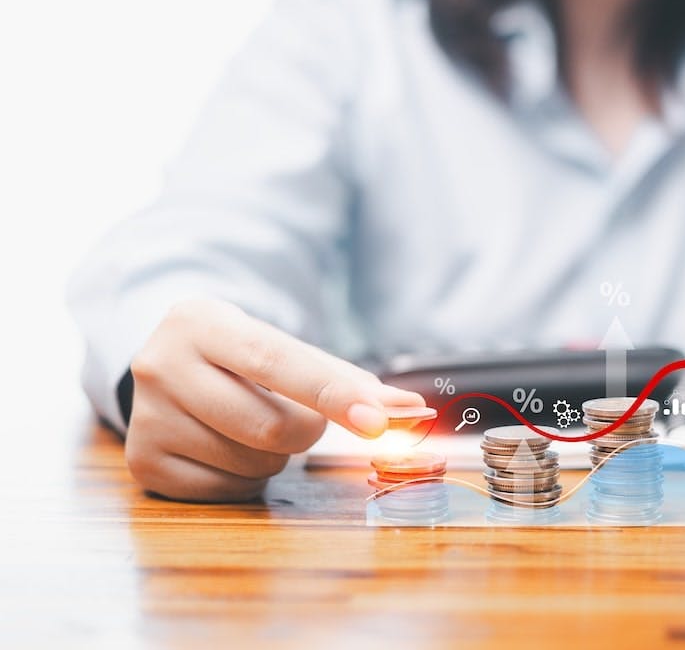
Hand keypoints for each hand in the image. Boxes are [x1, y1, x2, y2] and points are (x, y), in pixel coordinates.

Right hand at [125, 298, 424, 501]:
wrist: (168, 362)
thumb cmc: (245, 359)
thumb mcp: (286, 350)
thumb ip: (349, 380)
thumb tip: (412, 412)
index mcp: (202, 322)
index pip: (278, 362)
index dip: (333, 395)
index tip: (380, 421)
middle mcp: (161, 364)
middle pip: (271, 427)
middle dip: (305, 432)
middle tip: (295, 414)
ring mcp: (146, 416)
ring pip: (252, 462)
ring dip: (275, 456)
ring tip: (251, 424)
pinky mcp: (142, 462)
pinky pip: (225, 491)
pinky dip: (245, 478)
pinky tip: (228, 449)